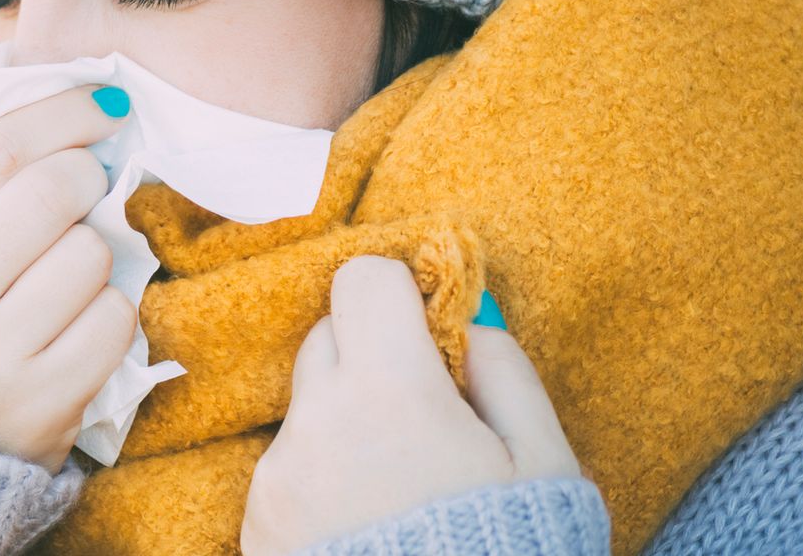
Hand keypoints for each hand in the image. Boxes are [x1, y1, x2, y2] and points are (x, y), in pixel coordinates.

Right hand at [0, 83, 139, 470]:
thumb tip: (64, 111)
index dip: (59, 113)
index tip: (100, 102)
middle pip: (50, 191)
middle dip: (84, 175)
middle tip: (83, 186)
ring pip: (90, 254)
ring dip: (91, 252)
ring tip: (55, 278)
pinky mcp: (43, 406)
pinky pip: (113, 319)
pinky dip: (107, 310)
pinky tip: (71, 323)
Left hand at [240, 256, 582, 554]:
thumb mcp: (545, 465)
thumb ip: (505, 372)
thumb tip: (467, 324)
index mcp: (388, 390)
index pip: (362, 279)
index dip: (401, 297)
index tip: (429, 334)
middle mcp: (316, 421)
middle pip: (328, 337)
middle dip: (374, 357)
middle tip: (425, 418)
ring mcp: (278, 476)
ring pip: (309, 406)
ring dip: (348, 422)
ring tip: (402, 488)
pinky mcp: (258, 523)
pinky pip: (288, 466)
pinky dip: (324, 476)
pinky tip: (371, 524)